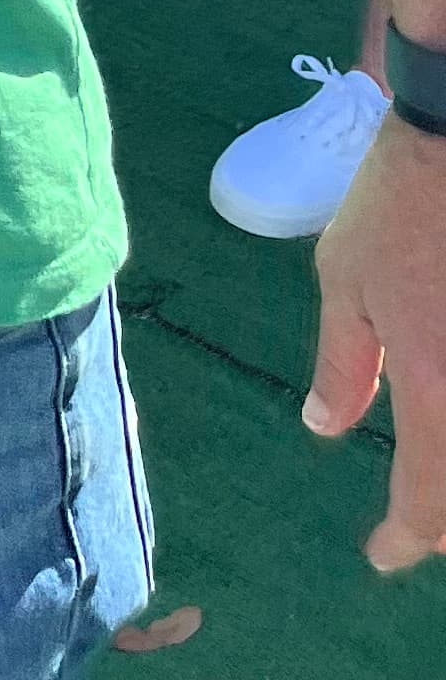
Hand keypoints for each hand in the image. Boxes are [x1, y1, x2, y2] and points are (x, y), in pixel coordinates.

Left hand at [309, 116, 445, 568]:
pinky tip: (444, 424)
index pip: (427, 506)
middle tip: (409, 524)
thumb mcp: (346, 282)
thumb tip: (325, 427)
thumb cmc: (396, 205)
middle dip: (443, 524)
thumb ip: (342, 365)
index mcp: (437, 395)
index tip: (380, 554)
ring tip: (432, 487)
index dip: (403, 540)